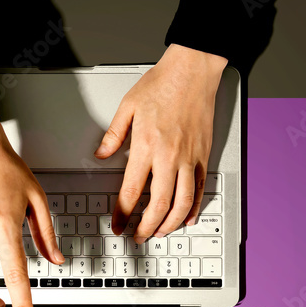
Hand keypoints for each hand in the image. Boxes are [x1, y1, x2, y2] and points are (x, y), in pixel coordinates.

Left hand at [95, 44, 226, 242]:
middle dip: (146, 227)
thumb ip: (113, 134)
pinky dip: (193, 207)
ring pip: (182, 203)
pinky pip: (200, 189)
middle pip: (158, 205)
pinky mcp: (204, 156)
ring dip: (170, 224)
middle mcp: (170, 156)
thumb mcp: (128, 106)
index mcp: (146, 146)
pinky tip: (186, 217)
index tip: (118, 225)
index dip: (123, 214)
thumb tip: (101, 154)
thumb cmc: (162, 84)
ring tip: (159, 232)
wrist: (193, 70)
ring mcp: (190, 158)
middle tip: (138, 236)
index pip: (131, 192)